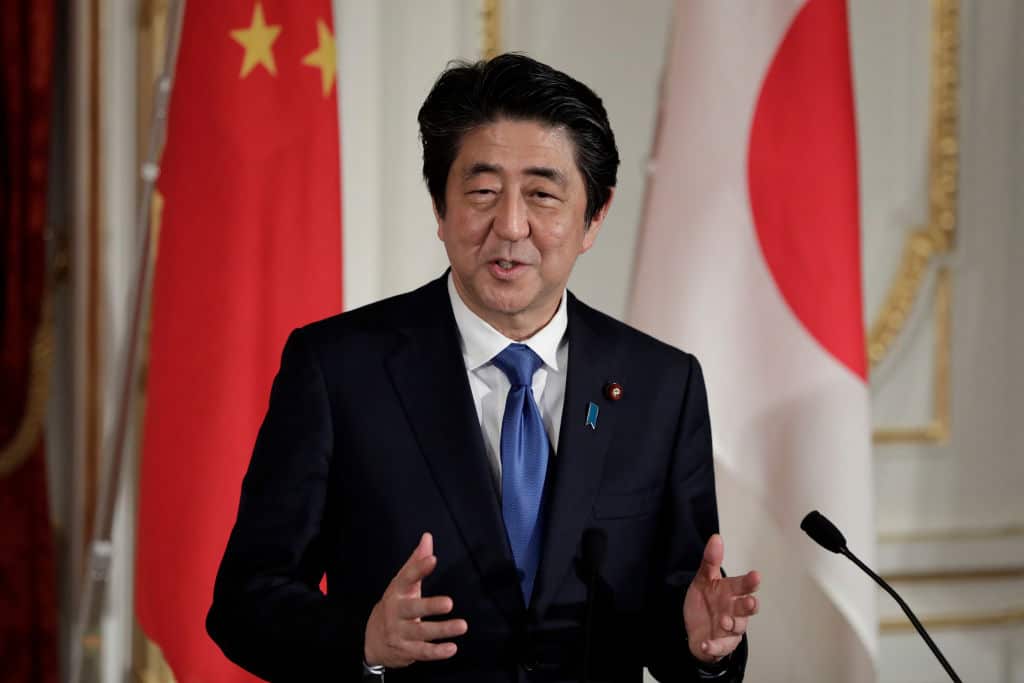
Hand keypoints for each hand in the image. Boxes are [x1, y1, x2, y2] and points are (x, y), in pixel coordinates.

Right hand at [364, 533, 467, 667]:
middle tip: (449, 603)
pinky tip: (452, 648)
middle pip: (412, 609)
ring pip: (421, 632)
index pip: (406, 578)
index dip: (419, 568)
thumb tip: (427, 537)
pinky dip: (437, 653)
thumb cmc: (394, 606)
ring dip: (442, 630)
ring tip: (462, 625)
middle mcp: (396, 613)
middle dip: (430, 606)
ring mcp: (400, 633)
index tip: (432, 559)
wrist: (372, 640)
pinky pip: (422, 652)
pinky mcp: (406, 651)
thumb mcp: (402, 584)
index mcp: (396, 592)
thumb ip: (416, 562)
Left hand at [682, 534, 759, 662]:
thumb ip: (710, 561)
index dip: (749, 582)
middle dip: (749, 605)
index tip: (755, 576)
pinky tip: (707, 644)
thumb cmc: (705, 602)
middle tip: (750, 601)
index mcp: (730, 593)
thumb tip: (716, 537)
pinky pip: (720, 647)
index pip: (742, 586)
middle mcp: (734, 610)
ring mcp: (729, 629)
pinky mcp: (721, 644)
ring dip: (732, 624)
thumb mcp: (703, 580)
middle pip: (745, 608)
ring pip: (737, 628)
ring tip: (724, 621)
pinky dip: (714, 647)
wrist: (694, 629)